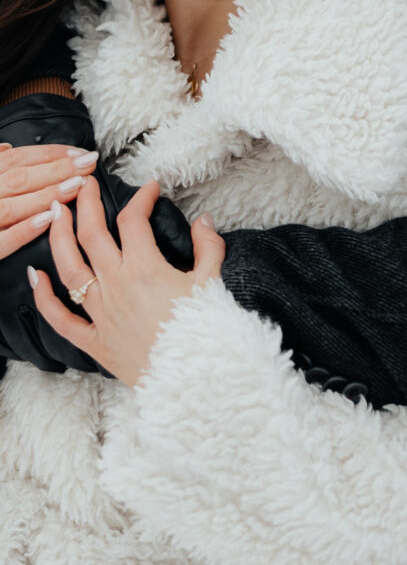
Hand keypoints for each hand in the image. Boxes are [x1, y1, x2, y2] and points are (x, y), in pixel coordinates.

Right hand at [0, 142, 98, 256]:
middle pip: (20, 178)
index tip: (79, 152)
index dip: (49, 154)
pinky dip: (26, 228)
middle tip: (88, 163)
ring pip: (14, 206)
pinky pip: (3, 241)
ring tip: (77, 185)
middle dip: (57, 169)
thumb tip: (6, 148)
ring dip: (47, 194)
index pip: (17, 160)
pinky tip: (50, 219)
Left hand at [28, 177, 225, 385]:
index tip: (148, 189)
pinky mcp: (95, 340)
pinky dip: (44, 297)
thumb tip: (203, 220)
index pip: (133, 220)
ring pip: (69, 268)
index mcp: (146, 269)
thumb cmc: (206, 333)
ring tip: (56, 212)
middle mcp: (117, 285)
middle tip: (85, 184)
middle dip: (86, 203)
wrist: (196, 380)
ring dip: (58, 236)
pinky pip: (61, 318)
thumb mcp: (213, 282)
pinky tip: (35, 276)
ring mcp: (101, 313)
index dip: (140, 197)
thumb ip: (208, 246)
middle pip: (91, 235)